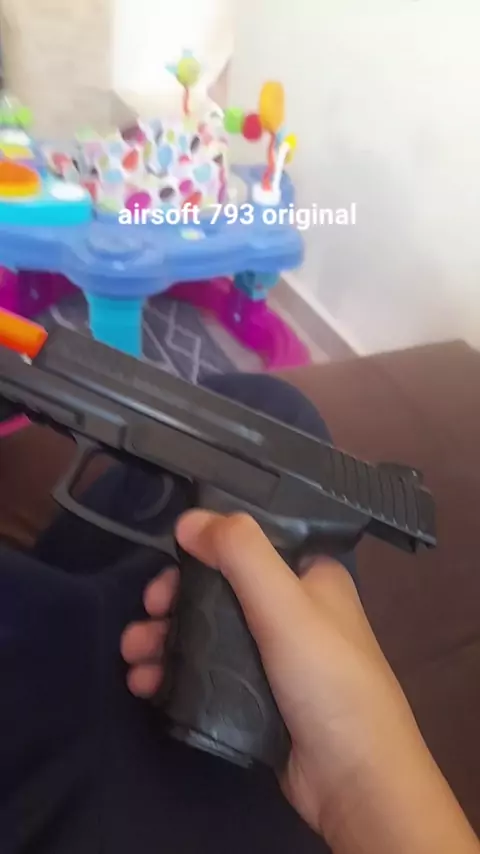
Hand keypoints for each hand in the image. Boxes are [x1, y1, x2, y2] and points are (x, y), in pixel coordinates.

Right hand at [122, 511, 479, 853]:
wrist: (355, 780)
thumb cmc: (326, 678)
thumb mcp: (285, 603)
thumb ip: (240, 551)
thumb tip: (189, 518)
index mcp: (311, 578)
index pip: (249, 546)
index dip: (204, 549)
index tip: (167, 563)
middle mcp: (294, 611)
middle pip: (220, 591)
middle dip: (174, 601)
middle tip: (145, 615)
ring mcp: (274, 658)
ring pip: (208, 634)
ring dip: (165, 640)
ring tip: (131, 656)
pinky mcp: (257, 699)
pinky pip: (208, 675)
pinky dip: (175, 674)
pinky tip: (145, 684)